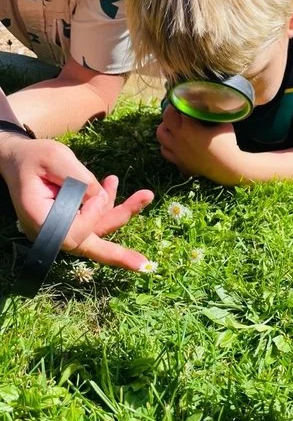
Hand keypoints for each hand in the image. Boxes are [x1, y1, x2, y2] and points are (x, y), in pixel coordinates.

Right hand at [0, 136, 153, 269]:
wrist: (19, 159)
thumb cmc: (34, 157)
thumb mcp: (56, 157)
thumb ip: (79, 178)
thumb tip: (103, 199)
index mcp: (37, 217)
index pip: (72, 234)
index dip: (92, 216)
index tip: (98, 193)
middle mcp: (48, 231)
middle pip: (88, 246)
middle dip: (118, 253)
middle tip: (143, 263)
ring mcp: (60, 229)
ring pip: (96, 231)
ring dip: (122, 214)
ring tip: (145, 195)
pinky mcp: (71, 222)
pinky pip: (95, 221)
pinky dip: (109, 205)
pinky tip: (113, 182)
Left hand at [157, 105, 245, 184]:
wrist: (227, 168)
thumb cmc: (227, 144)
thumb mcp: (223, 123)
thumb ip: (214, 113)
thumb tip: (210, 102)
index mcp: (189, 127)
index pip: (181, 106)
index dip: (184, 100)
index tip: (187, 97)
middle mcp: (179, 138)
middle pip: (166, 118)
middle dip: (171, 111)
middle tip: (179, 109)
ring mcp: (177, 151)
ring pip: (161, 135)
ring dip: (165, 127)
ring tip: (173, 125)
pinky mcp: (179, 162)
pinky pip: (165, 151)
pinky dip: (167, 145)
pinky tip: (174, 142)